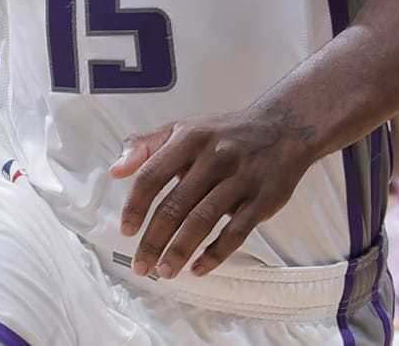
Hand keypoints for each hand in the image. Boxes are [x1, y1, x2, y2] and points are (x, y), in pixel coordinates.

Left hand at [109, 104, 319, 279]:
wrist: (283, 127)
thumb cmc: (223, 133)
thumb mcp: (183, 128)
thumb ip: (145, 146)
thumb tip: (114, 170)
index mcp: (189, 139)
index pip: (153, 175)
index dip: (136, 205)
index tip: (126, 230)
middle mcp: (214, 158)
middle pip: (176, 205)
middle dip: (154, 240)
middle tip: (141, 265)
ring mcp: (240, 179)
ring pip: (203, 221)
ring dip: (180, 251)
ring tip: (164, 272)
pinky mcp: (263, 200)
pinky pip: (236, 232)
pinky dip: (215, 254)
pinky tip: (198, 268)